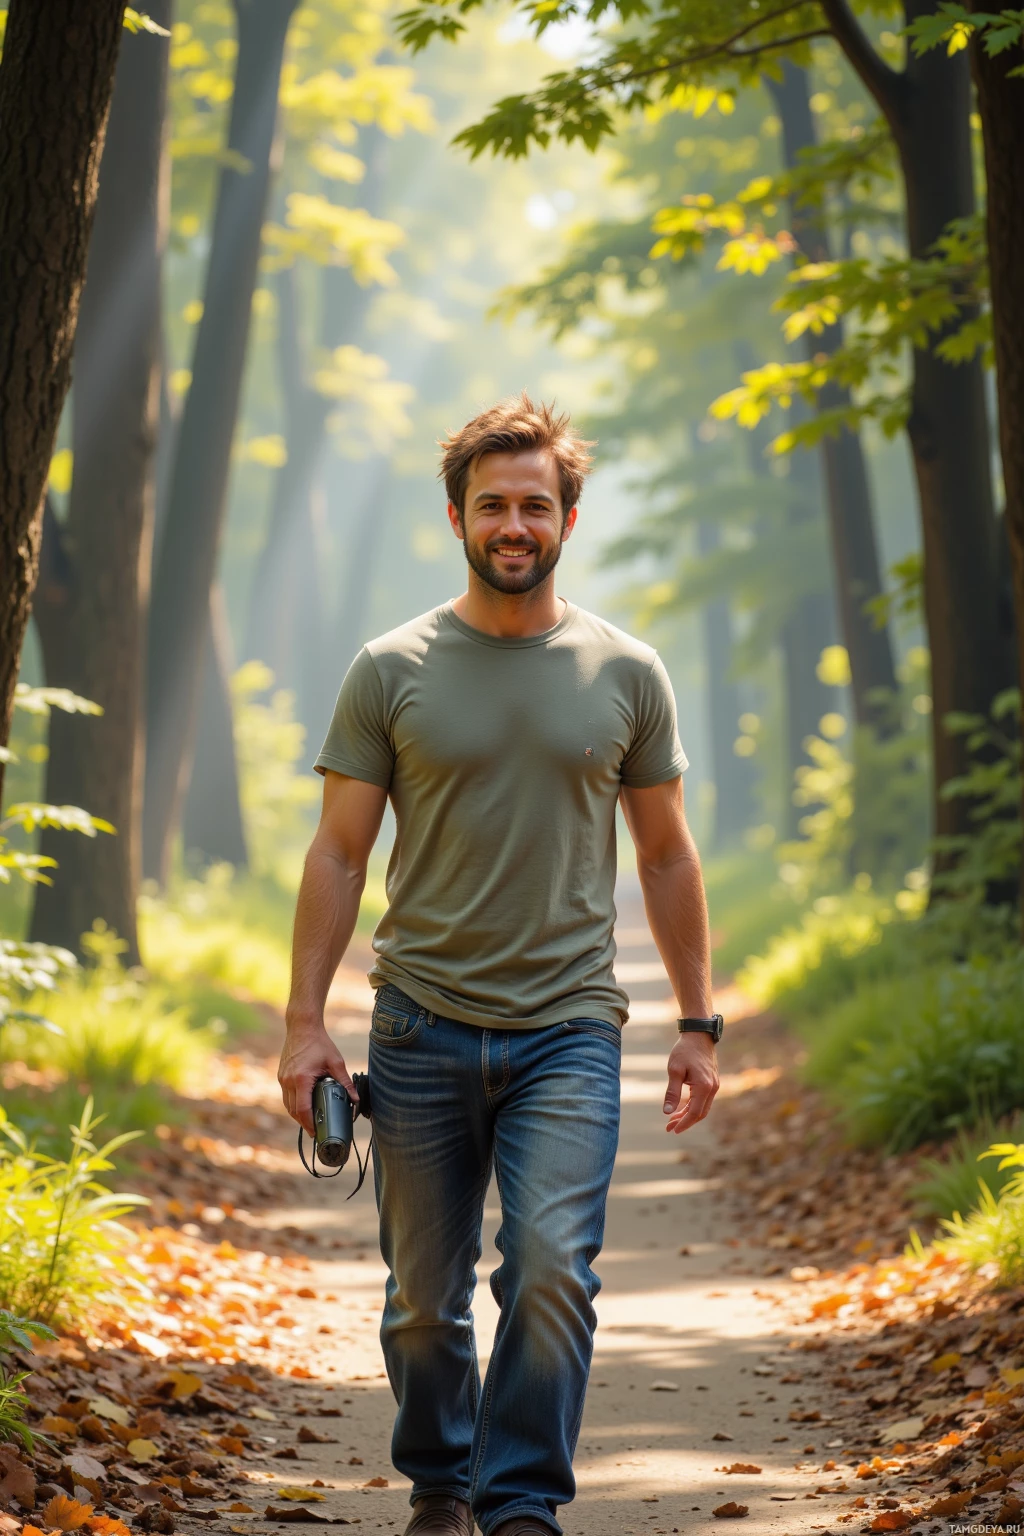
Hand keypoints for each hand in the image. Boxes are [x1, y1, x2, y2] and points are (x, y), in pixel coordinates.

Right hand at [278, 1017, 355, 1135]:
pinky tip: (302, 1106)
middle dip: (303, 1123)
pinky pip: (286, 1096)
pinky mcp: (281, 1075)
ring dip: (297, 1115)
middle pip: (293, 1111)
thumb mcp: (336, 1062)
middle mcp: (288, 1080)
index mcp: (301, 1079)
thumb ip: (345, 1082)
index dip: (309, 1124)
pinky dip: (293, 1104)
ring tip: (309, 1122)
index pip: (303, 1109)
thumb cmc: (319, 1043)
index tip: (316, 1133)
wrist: (302, 1027)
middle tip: (315, 1131)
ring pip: (287, 1105)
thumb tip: (355, 1099)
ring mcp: (282, 1078)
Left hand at [663, 1031, 718, 1133]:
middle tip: (669, 1128)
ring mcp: (714, 1085)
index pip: (694, 1113)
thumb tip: (667, 1112)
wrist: (699, 1034)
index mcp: (704, 1087)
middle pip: (700, 1113)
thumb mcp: (674, 1070)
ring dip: (688, 1115)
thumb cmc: (685, 1050)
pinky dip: (692, 1106)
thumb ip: (672, 1092)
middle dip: (685, 1122)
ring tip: (672, 1120)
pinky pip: (703, 1100)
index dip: (683, 1123)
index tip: (672, 1130)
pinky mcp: (711, 1082)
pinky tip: (681, 1109)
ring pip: (702, 1108)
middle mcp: (712, 1088)